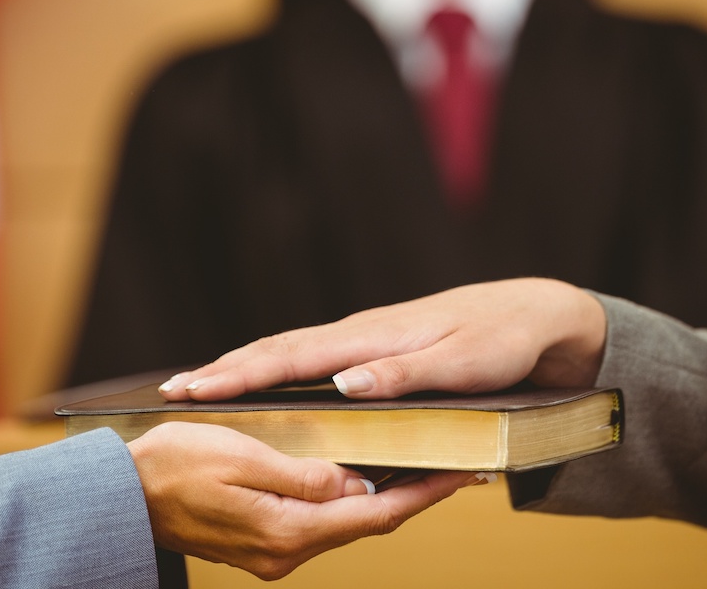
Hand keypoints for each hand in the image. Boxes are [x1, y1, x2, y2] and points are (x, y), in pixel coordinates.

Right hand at [127, 422, 479, 579]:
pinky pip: (318, 522)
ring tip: (416, 466)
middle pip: (367, 522)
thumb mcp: (242, 457)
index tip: (461, 474)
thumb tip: (358, 485)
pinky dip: (346, 501)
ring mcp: (273, 553)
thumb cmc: (173, 467)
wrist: (120, 496)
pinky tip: (357, 479)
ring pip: (344, 523)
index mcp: (288, 531)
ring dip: (381, 498)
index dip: (424, 494)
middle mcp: (286, 552)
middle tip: (451, 465)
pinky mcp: (261, 543)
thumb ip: (305, 475)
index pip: (376, 514)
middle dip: (412, 495)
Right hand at [159, 278, 605, 402]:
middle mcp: (361, 335)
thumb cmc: (501, 340)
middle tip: (172, 391)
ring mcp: (366, 339)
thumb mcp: (462, 364)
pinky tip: (266, 382)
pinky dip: (277, 368)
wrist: (534, 314)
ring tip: (200, 386)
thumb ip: (404, 375)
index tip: (193, 388)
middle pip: (278, 350)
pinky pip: (312, 359)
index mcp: (373, 338)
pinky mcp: (375, 348)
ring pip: (291, 352)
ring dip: (244, 368)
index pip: (292, 357)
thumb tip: (342, 385)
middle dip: (224, 370)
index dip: (239, 374)